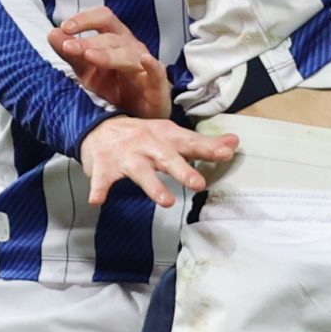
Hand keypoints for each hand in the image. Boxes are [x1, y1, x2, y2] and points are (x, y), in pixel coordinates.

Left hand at [53, 7, 169, 117]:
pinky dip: (152, 65)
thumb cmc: (115, 87)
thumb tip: (52, 33)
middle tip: (68, 47)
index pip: (103, 18)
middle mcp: (131, 47)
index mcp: (115, 39)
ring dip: (107, 55)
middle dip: (88, 41)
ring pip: (128, 54)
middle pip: (111, 37)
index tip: (65, 27)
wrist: (140, 114)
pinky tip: (145, 60)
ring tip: (89, 56)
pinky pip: (157, 72)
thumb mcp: (87, 71)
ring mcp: (144, 65)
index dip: (85, 19)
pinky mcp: (157, 84)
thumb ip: (70, 53)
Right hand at [77, 119, 239, 208]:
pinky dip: (98, 189)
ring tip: (167, 202)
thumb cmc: (144, 137)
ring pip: (141, 172)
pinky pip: (101, 180)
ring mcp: (126, 157)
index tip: (227, 153)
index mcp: (166, 136)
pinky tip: (97, 201)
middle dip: (183, 170)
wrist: (100, 129)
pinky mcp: (105, 168)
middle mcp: (148, 145)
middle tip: (199, 184)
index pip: (191, 142)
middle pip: (168, 158)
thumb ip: (201, 144)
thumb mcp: (172, 136)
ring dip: (153, 186)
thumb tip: (234, 143)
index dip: (209, 148)